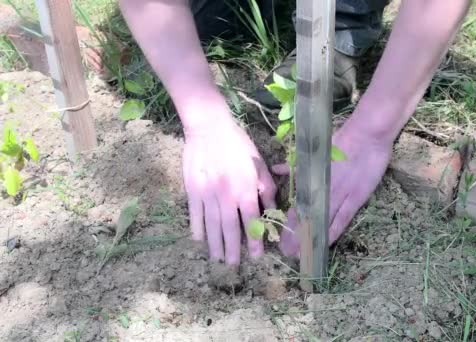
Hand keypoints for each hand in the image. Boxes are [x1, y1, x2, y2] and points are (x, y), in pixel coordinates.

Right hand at [182, 112, 276, 264]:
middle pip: (229, 229)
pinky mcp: (192, 190)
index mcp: (245, 189)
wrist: (209, 128)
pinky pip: (195, 215)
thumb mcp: (258, 164)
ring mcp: (207, 195)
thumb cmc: (238, 144)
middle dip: (232, 249)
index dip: (254, 241)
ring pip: (212, 225)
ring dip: (215, 244)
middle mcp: (226, 196)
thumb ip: (265, 188)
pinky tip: (199, 240)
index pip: (251, 221)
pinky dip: (197, 229)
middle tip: (234, 265)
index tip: (256, 257)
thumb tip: (271, 209)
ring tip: (217, 259)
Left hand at [273, 118, 392, 256]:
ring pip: (320, 222)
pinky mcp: (356, 199)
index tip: (279, 235)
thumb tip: (277, 169)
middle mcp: (322, 190)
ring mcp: (339, 196)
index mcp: (311, 179)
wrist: (367, 135)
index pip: (297, 205)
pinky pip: (341, 221)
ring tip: (300, 255)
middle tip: (286, 252)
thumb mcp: (314, 151)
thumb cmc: (341, 139)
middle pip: (306, 217)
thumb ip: (295, 164)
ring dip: (310, 239)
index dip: (288, 222)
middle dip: (295, 236)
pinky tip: (322, 246)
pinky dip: (331, 234)